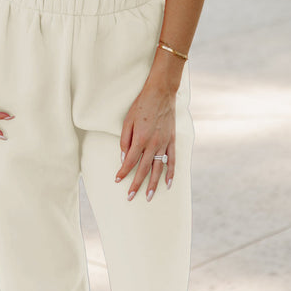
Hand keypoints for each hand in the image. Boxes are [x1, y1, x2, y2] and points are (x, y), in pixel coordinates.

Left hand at [114, 81, 175, 200]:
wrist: (161, 93)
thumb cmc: (141, 105)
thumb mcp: (127, 120)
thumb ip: (125, 140)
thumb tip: (124, 157)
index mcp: (140, 139)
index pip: (130, 162)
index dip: (123, 172)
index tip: (117, 180)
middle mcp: (153, 144)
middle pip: (143, 169)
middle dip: (136, 185)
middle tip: (130, 197)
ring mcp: (164, 143)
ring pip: (158, 169)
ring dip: (153, 184)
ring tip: (148, 196)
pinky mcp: (172, 141)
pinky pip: (172, 161)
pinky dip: (171, 173)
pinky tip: (168, 184)